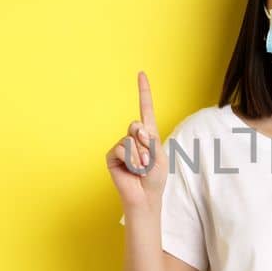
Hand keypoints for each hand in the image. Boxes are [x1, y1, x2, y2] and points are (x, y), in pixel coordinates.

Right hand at [105, 71, 167, 209]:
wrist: (145, 197)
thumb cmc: (154, 178)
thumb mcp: (159, 156)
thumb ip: (149, 139)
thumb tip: (135, 128)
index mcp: (148, 134)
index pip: (145, 109)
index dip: (143, 91)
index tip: (141, 73)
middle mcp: (133, 137)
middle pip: (137, 125)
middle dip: (145, 143)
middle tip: (147, 160)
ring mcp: (121, 145)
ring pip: (130, 139)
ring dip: (140, 156)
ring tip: (141, 168)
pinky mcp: (112, 155)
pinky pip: (121, 149)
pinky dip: (130, 160)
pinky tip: (132, 170)